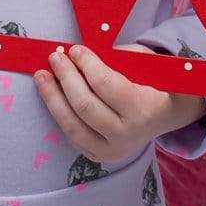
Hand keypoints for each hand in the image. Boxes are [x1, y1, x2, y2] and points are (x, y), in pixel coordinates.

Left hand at [34, 43, 205, 165]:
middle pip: (85, 106)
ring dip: (52, 98)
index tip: (75, 49)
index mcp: (142, 110)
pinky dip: (59, 114)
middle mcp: (127, 135)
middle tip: (55, 57)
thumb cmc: (150, 82)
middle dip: (66, 78)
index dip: (87, 65)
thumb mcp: (141, 63)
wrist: (164, 115)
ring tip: (42, 76)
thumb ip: (113, 59)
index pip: (106, 85)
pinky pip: (72, 136)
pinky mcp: (99, 156)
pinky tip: (50, 95)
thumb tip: (76, 54)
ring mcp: (112, 150)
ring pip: (73, 126)